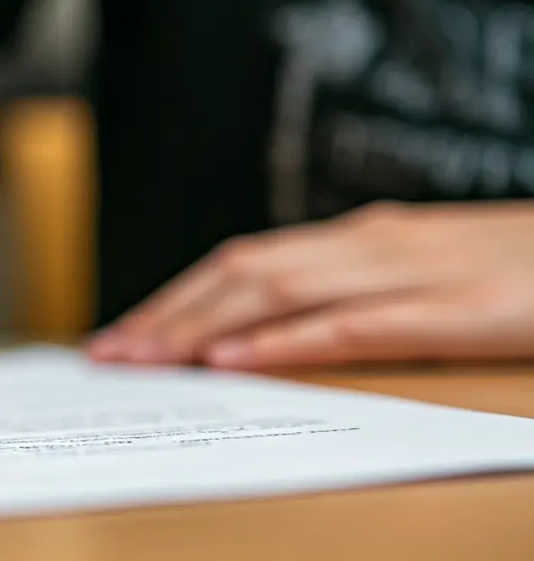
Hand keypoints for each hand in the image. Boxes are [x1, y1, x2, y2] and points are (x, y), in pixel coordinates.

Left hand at [87, 201, 533, 368]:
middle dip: (168, 314)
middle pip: (242, 273)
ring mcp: (411, 271)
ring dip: (202, 326)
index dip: (177, 298)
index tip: (126, 333)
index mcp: (359, 238)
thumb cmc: (518, 265)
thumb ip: (356, 291)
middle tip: (107, 354)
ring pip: (278, 293)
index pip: (243, 263)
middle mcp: (369, 244)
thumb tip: (275, 327)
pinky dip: (287, 341)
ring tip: (144, 357)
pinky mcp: (454, 307)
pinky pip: (354, 325)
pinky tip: (238, 361)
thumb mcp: (424, 272)